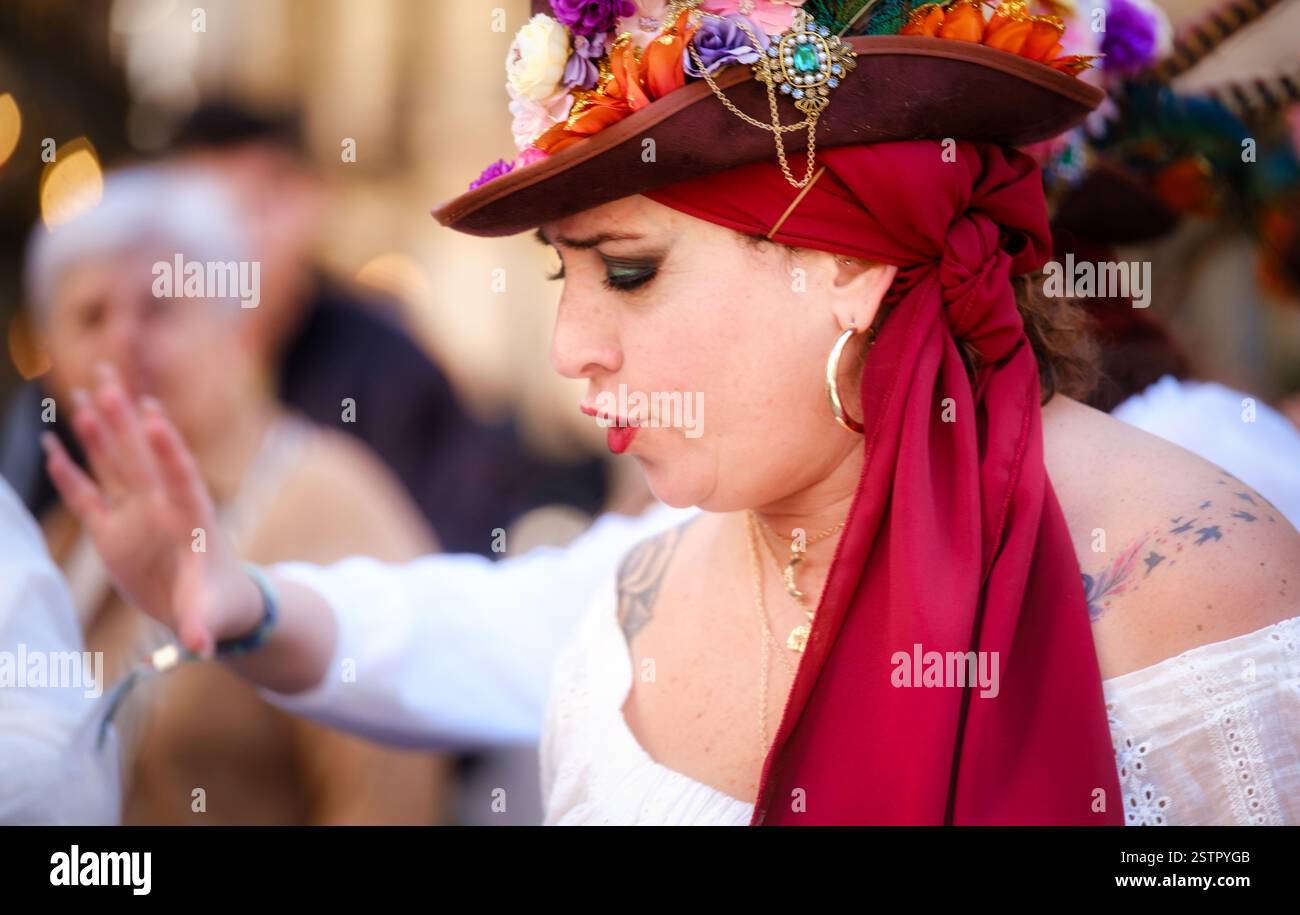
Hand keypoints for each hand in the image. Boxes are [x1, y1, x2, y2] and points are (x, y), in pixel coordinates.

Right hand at [42, 363, 261, 656]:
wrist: (213, 607)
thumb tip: (200, 647)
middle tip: (110, 376)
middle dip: (126, 418)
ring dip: (100, 431)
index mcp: (193, 518)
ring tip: (84, 393)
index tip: (154, 415)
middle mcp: (162, 508)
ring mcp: (136, 516)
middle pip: (142, 456)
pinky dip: (70, 473)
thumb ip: (203, 627)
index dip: (167, 448)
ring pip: (114, 465)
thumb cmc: (221, 604)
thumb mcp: (212, 617)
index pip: (180, 477)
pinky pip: (87, 497)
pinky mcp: (113, 533)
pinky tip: (52, 444)